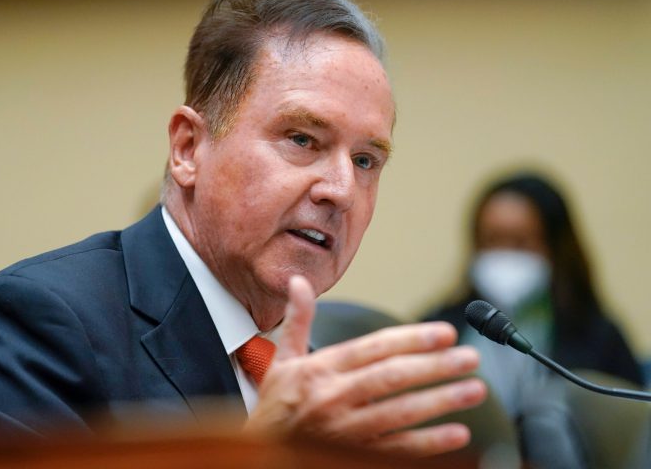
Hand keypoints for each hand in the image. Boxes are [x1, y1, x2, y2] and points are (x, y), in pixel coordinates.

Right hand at [245, 275, 486, 457]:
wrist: (260, 453)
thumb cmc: (275, 406)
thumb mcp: (282, 359)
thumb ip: (298, 320)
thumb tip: (299, 282)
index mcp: (320, 369)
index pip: (372, 349)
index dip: (411, 339)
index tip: (445, 332)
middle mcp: (334, 397)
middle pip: (392, 378)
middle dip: (435, 366)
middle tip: (470, 357)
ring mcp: (345, 430)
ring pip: (400, 413)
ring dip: (441, 400)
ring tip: (474, 389)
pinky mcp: (353, 457)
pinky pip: (397, 450)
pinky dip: (429, 443)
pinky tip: (457, 434)